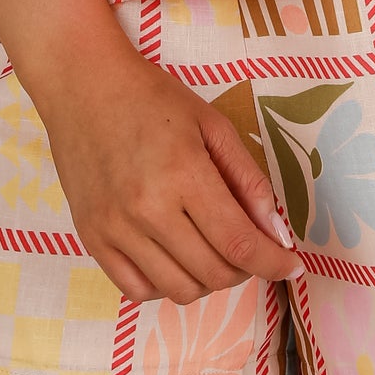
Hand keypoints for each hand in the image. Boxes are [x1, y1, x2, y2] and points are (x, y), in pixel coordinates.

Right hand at [34, 49, 305, 303]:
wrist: (83, 85)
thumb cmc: (152, 97)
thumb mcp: (212, 124)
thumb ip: (248, 179)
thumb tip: (276, 232)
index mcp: (184, 174)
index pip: (239, 242)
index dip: (273, 263)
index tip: (292, 266)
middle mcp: (147, 209)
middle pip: (213, 273)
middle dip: (246, 268)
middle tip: (250, 247)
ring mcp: (115, 228)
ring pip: (178, 290)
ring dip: (208, 280)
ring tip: (213, 250)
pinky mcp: (91, 238)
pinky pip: (137, 290)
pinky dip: (166, 284)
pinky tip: (175, 258)